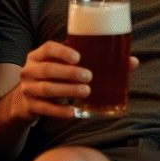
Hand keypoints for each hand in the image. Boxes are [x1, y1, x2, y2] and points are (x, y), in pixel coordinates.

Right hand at [10, 41, 138, 123]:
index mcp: (38, 55)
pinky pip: (45, 108)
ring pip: (46, 89)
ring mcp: (27, 89)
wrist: (27, 101)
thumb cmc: (56, 77)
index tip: (78, 57)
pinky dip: (60, 111)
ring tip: (85, 92)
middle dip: (69, 73)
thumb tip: (132, 61)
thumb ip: (91, 60)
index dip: (62, 51)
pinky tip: (74, 113)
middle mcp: (30, 70)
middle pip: (47, 69)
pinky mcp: (30, 106)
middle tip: (89, 77)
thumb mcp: (66, 66)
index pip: (48, 48)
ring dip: (67, 91)